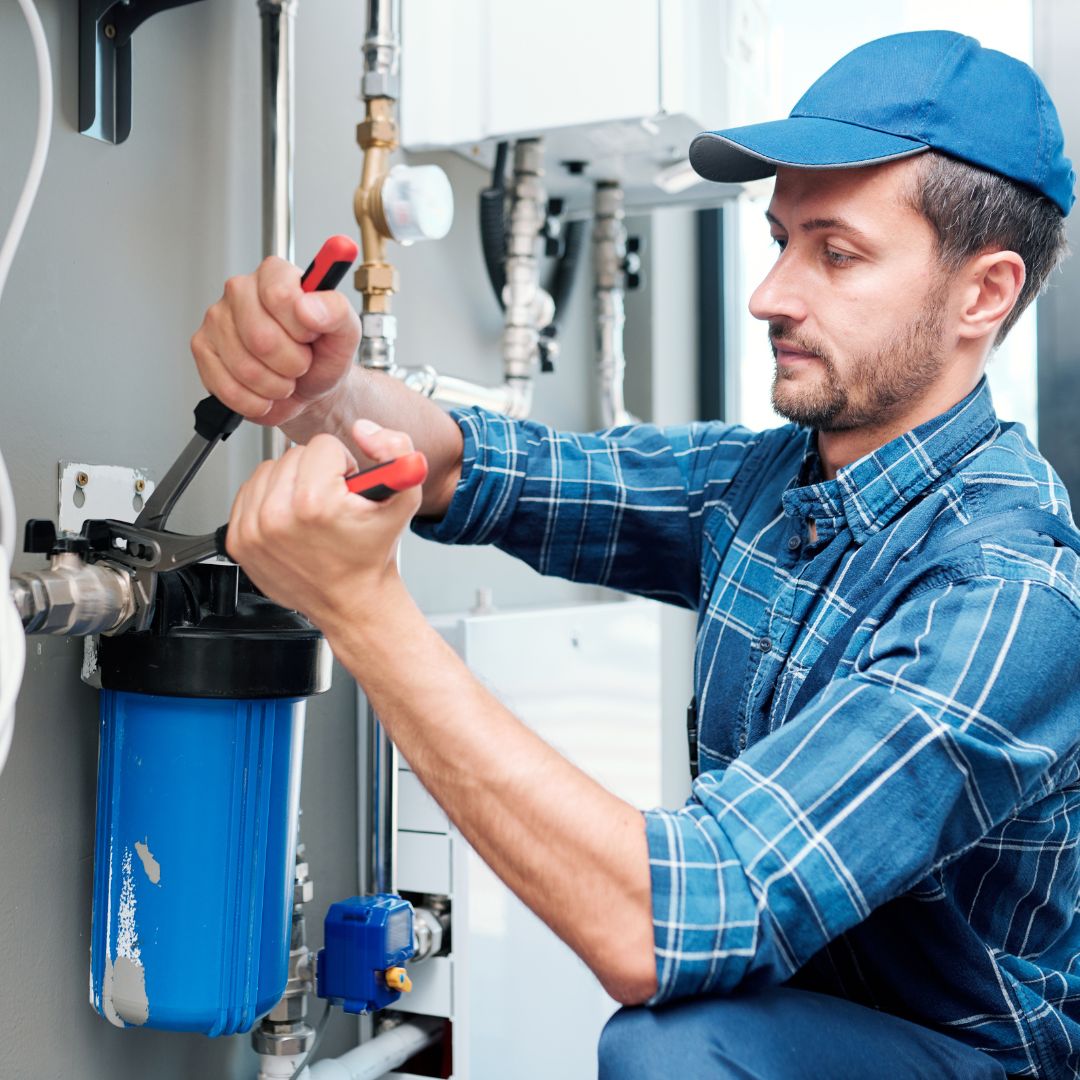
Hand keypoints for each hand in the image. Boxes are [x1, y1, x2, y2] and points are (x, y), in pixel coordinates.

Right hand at [190, 256, 361, 427]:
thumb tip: (307, 306)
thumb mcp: (345, 332)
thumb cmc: (323, 355)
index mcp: (275, 274)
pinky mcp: (202, 349)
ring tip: (285, 378)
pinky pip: (227, 387)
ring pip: (244, 367)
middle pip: (260, 338)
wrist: (310, 389)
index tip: (311, 335)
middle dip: (291, 363)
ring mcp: (216, 319)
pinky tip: (265, 392)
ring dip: (275, 385)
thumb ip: (336, 311)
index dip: (301, 328)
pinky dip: (255, 401)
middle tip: (300, 363)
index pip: (279, 296)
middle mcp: (240, 290)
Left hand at [225, 420, 420, 627]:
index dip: (342, 465)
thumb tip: (363, 430)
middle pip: (293, 455)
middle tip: (332, 503)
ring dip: (291, 483)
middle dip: (316, 472)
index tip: (347, 490)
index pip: (322, 446)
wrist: (353, 601)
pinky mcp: (239, 540)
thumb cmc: (373, 554)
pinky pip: (249, 493)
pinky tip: (291, 520)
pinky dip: (269, 500)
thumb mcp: (405, 498)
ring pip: (269, 470)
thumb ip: (396, 450)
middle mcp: (277, 516)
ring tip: (311, 511)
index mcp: (315, 503)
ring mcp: (254, 530)